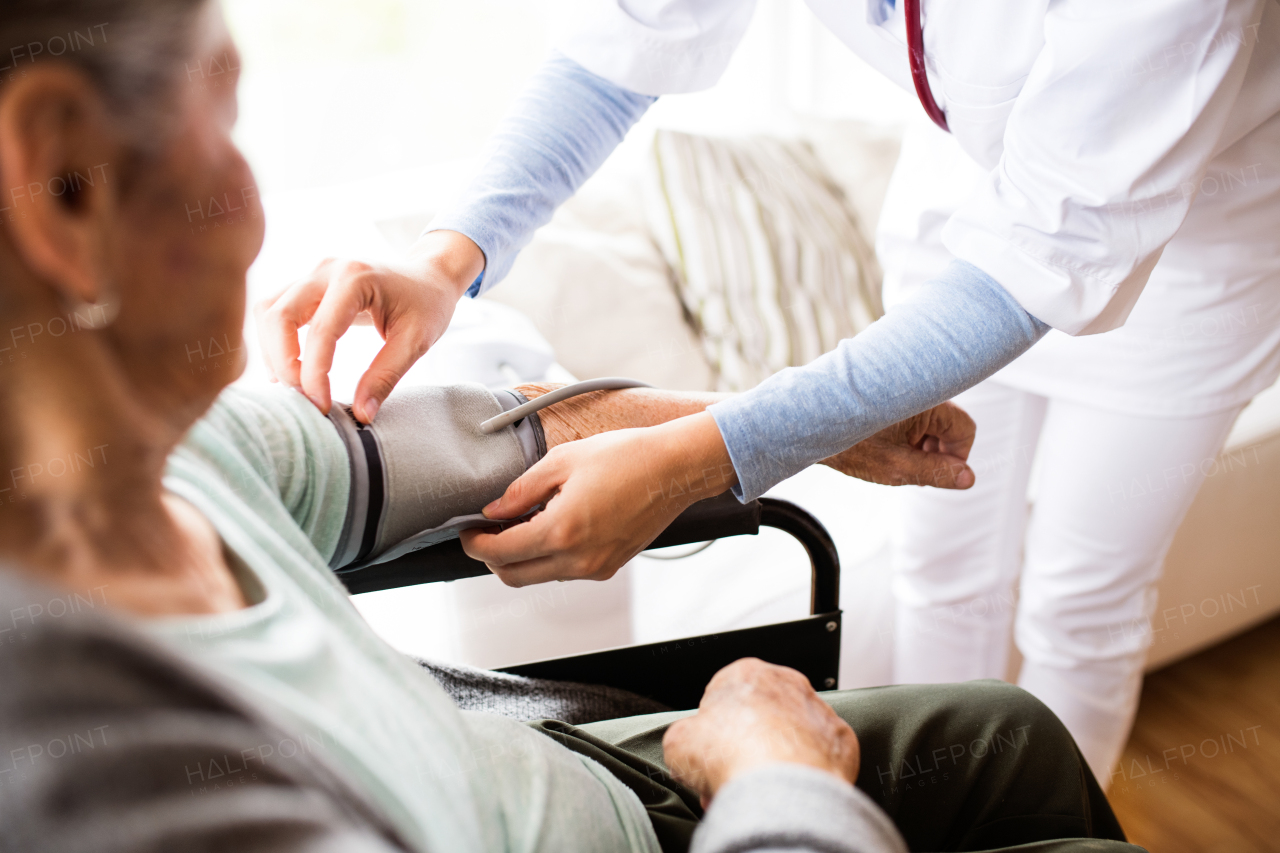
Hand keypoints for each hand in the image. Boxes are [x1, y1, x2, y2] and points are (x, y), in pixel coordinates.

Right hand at [254, 230, 483, 422]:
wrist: (427, 277)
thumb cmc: (426, 305)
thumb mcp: (416, 342)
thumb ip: (386, 377)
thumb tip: (361, 415)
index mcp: (356, 277)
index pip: (321, 331)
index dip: (314, 374)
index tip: (321, 406)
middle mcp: (326, 270)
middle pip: (278, 316)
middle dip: (284, 363)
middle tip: (303, 398)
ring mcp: (312, 274)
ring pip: (268, 312)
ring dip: (273, 352)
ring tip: (295, 386)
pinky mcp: (306, 285)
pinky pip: (275, 311)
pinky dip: (274, 341)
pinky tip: (289, 369)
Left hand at [459, 413, 736, 586]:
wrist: (675, 469)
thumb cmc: (626, 457)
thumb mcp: (562, 461)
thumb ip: (521, 490)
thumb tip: (493, 510)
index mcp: (562, 531)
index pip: (500, 553)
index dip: (475, 543)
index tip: (468, 530)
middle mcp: (578, 560)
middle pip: (514, 576)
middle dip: (492, 556)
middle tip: (486, 530)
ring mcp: (595, 568)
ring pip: (539, 576)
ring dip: (521, 557)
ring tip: (520, 523)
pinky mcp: (609, 567)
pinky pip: (565, 571)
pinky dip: (548, 556)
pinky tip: (550, 526)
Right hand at [663, 658, 859, 806]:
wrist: (781, 788)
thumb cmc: (733, 756)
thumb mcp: (678, 741)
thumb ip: (683, 734)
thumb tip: (688, 743)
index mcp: (746, 673)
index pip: (724, 696)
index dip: (712, 731)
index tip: (710, 753)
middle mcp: (787, 684)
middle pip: (759, 716)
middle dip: (745, 746)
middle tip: (732, 774)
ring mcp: (818, 710)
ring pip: (790, 735)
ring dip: (775, 759)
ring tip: (758, 790)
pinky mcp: (841, 740)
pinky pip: (819, 756)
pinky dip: (805, 772)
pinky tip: (788, 790)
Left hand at [822, 402, 975, 488]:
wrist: (807, 426)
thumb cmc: (848, 443)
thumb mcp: (896, 466)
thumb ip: (936, 472)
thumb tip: (969, 478)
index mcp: (927, 402)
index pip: (965, 429)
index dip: (957, 457)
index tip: (936, 474)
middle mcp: (920, 392)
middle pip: (948, 426)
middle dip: (937, 453)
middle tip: (912, 471)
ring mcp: (904, 393)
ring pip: (930, 424)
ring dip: (921, 446)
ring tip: (894, 460)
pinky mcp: (890, 398)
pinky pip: (912, 418)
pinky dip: (906, 437)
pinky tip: (884, 449)